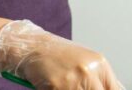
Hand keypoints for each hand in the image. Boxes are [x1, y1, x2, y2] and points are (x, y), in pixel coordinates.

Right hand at [0, 19, 125, 89]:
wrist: (31, 46)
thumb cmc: (57, 56)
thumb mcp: (84, 63)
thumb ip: (98, 80)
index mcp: (100, 64)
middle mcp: (91, 70)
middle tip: (77, 89)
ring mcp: (75, 79)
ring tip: (64, 85)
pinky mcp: (59, 85)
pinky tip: (54, 86)